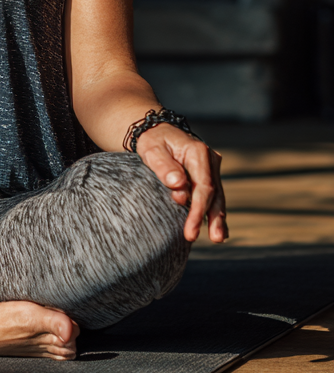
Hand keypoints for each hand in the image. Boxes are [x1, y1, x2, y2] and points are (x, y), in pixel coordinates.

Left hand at [135, 124, 226, 243]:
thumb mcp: (152, 149)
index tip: (192, 229)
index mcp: (198, 152)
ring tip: (218, 238)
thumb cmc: (152, 141)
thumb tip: (179, 185)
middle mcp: (210, 160)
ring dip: (218, 218)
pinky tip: (220, 230)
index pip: (203, 186)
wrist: (156, 132)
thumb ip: (164, 167)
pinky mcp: (208, 176)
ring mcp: (211, 168)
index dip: (199, 210)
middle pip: (214, 193)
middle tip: (213, 240)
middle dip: (213, 218)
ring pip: (218, 196)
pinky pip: (214, 196)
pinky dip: (215, 212)